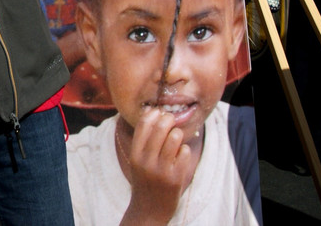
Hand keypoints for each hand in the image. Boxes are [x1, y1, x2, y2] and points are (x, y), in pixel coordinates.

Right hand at [120, 110, 193, 225]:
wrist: (149, 210)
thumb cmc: (145, 180)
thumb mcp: (137, 160)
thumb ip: (143, 139)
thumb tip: (153, 111)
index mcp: (135, 154)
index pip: (144, 124)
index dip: (154, 113)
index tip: (159, 113)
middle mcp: (146, 161)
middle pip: (161, 127)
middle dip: (169, 119)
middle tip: (172, 121)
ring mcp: (161, 170)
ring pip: (175, 137)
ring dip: (178, 134)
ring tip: (176, 140)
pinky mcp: (176, 178)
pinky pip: (185, 152)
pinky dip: (184, 150)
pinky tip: (180, 156)